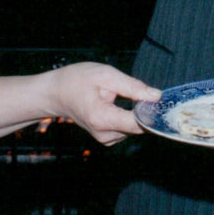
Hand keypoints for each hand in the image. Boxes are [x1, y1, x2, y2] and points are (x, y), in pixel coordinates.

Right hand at [44, 62, 161, 145]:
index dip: (152, 111)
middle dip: (142, 109)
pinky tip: (116, 104)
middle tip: (134, 89)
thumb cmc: (76, 80)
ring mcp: (105, 139)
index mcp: (102, 119)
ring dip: (133, 112)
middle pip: (138, 126)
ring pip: (133, 127)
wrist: (56, 93)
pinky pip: (126, 128)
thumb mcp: (105, 75)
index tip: (157, 98)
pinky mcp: (107, 139)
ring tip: (118, 95)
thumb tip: (156, 96)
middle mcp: (105, 135)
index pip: (139, 123)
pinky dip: (127, 117)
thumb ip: (132, 86)